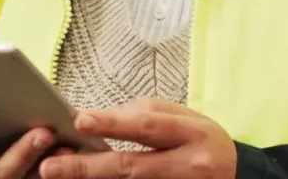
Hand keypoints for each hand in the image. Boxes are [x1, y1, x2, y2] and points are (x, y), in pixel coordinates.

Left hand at [38, 99, 236, 178]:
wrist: (237, 175)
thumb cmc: (204, 141)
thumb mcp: (185, 118)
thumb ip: (145, 114)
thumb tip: (102, 119)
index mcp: (191, 134)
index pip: (147, 127)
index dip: (112, 124)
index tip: (80, 120)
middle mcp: (186, 167)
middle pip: (130, 167)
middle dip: (86, 167)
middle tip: (50, 167)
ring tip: (60, 177)